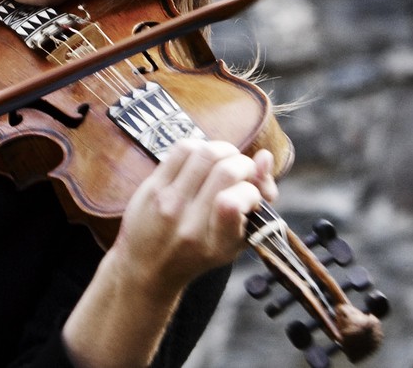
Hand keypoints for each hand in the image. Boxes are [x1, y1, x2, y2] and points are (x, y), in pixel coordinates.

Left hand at [62, 140, 277, 367]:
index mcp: (216, 244)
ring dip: (225, 149)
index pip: (234, 202)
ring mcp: (167, 202)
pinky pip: (182, 149)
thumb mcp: (235, 242)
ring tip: (227, 160)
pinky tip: (204, 157)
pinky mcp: (151, 186)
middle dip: (244, 164)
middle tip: (244, 170)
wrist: (147, 267)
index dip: (253, 191)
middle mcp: (189, 223)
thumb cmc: (199, 253)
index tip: (250, 196)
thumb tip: (264, 155)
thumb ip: (258, 203)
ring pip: (205, 153)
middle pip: (226, 171)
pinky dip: (201, 146)